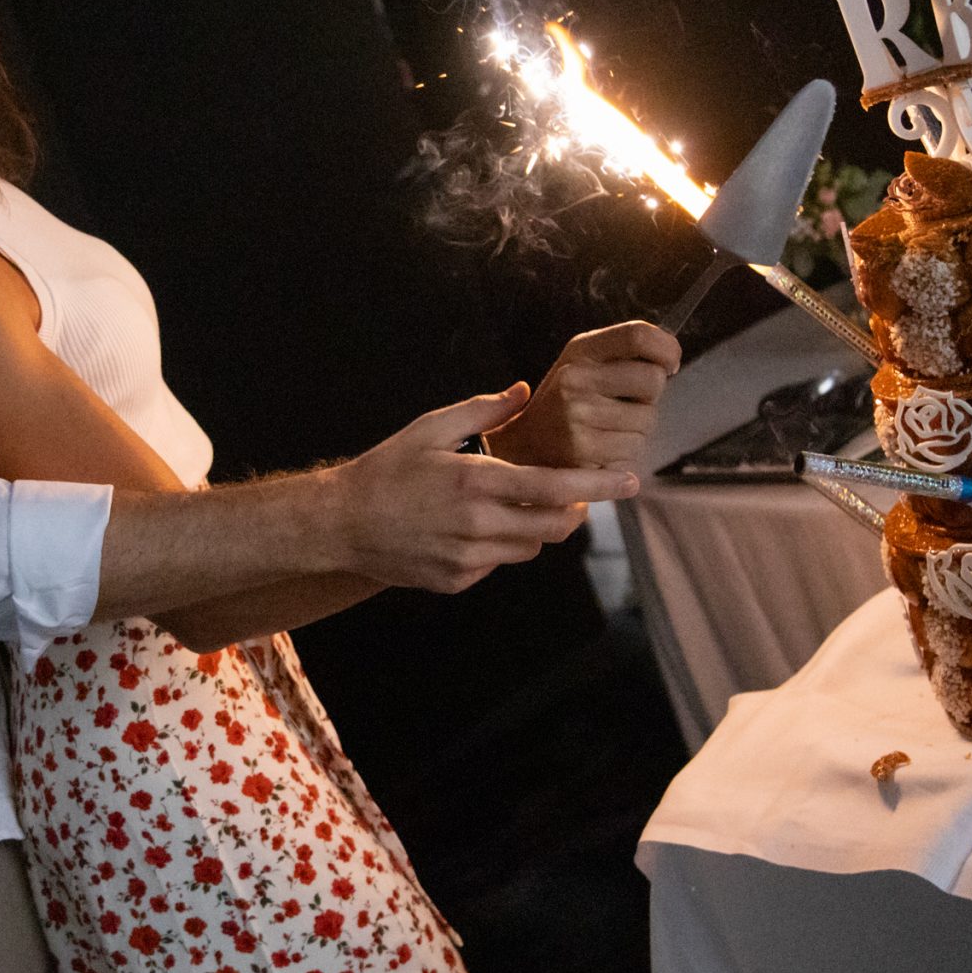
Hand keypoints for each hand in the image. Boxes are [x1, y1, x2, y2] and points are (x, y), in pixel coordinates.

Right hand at [326, 384, 637, 592]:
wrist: (340, 525)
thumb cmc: (386, 470)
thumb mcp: (430, 427)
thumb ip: (483, 410)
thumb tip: (522, 391)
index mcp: (477, 481)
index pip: (556, 486)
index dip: (599, 485)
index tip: (630, 481)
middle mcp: (478, 525)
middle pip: (555, 526)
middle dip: (577, 511)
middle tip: (576, 496)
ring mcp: (468, 558)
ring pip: (530, 548)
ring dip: (537, 528)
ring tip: (514, 505)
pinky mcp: (457, 580)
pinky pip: (498, 564)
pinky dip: (501, 546)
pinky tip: (474, 528)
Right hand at [485, 321, 680, 469]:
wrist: (524, 446)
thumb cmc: (565, 404)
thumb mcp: (584, 366)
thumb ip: (623, 356)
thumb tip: (670, 358)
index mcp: (581, 350)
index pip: (637, 334)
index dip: (667, 348)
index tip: (670, 364)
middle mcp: (576, 377)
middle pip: (653, 379)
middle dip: (651, 396)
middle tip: (628, 404)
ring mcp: (578, 413)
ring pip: (648, 420)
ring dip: (637, 428)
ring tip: (607, 428)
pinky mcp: (583, 448)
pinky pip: (633, 449)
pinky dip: (625, 452)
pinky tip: (602, 447)